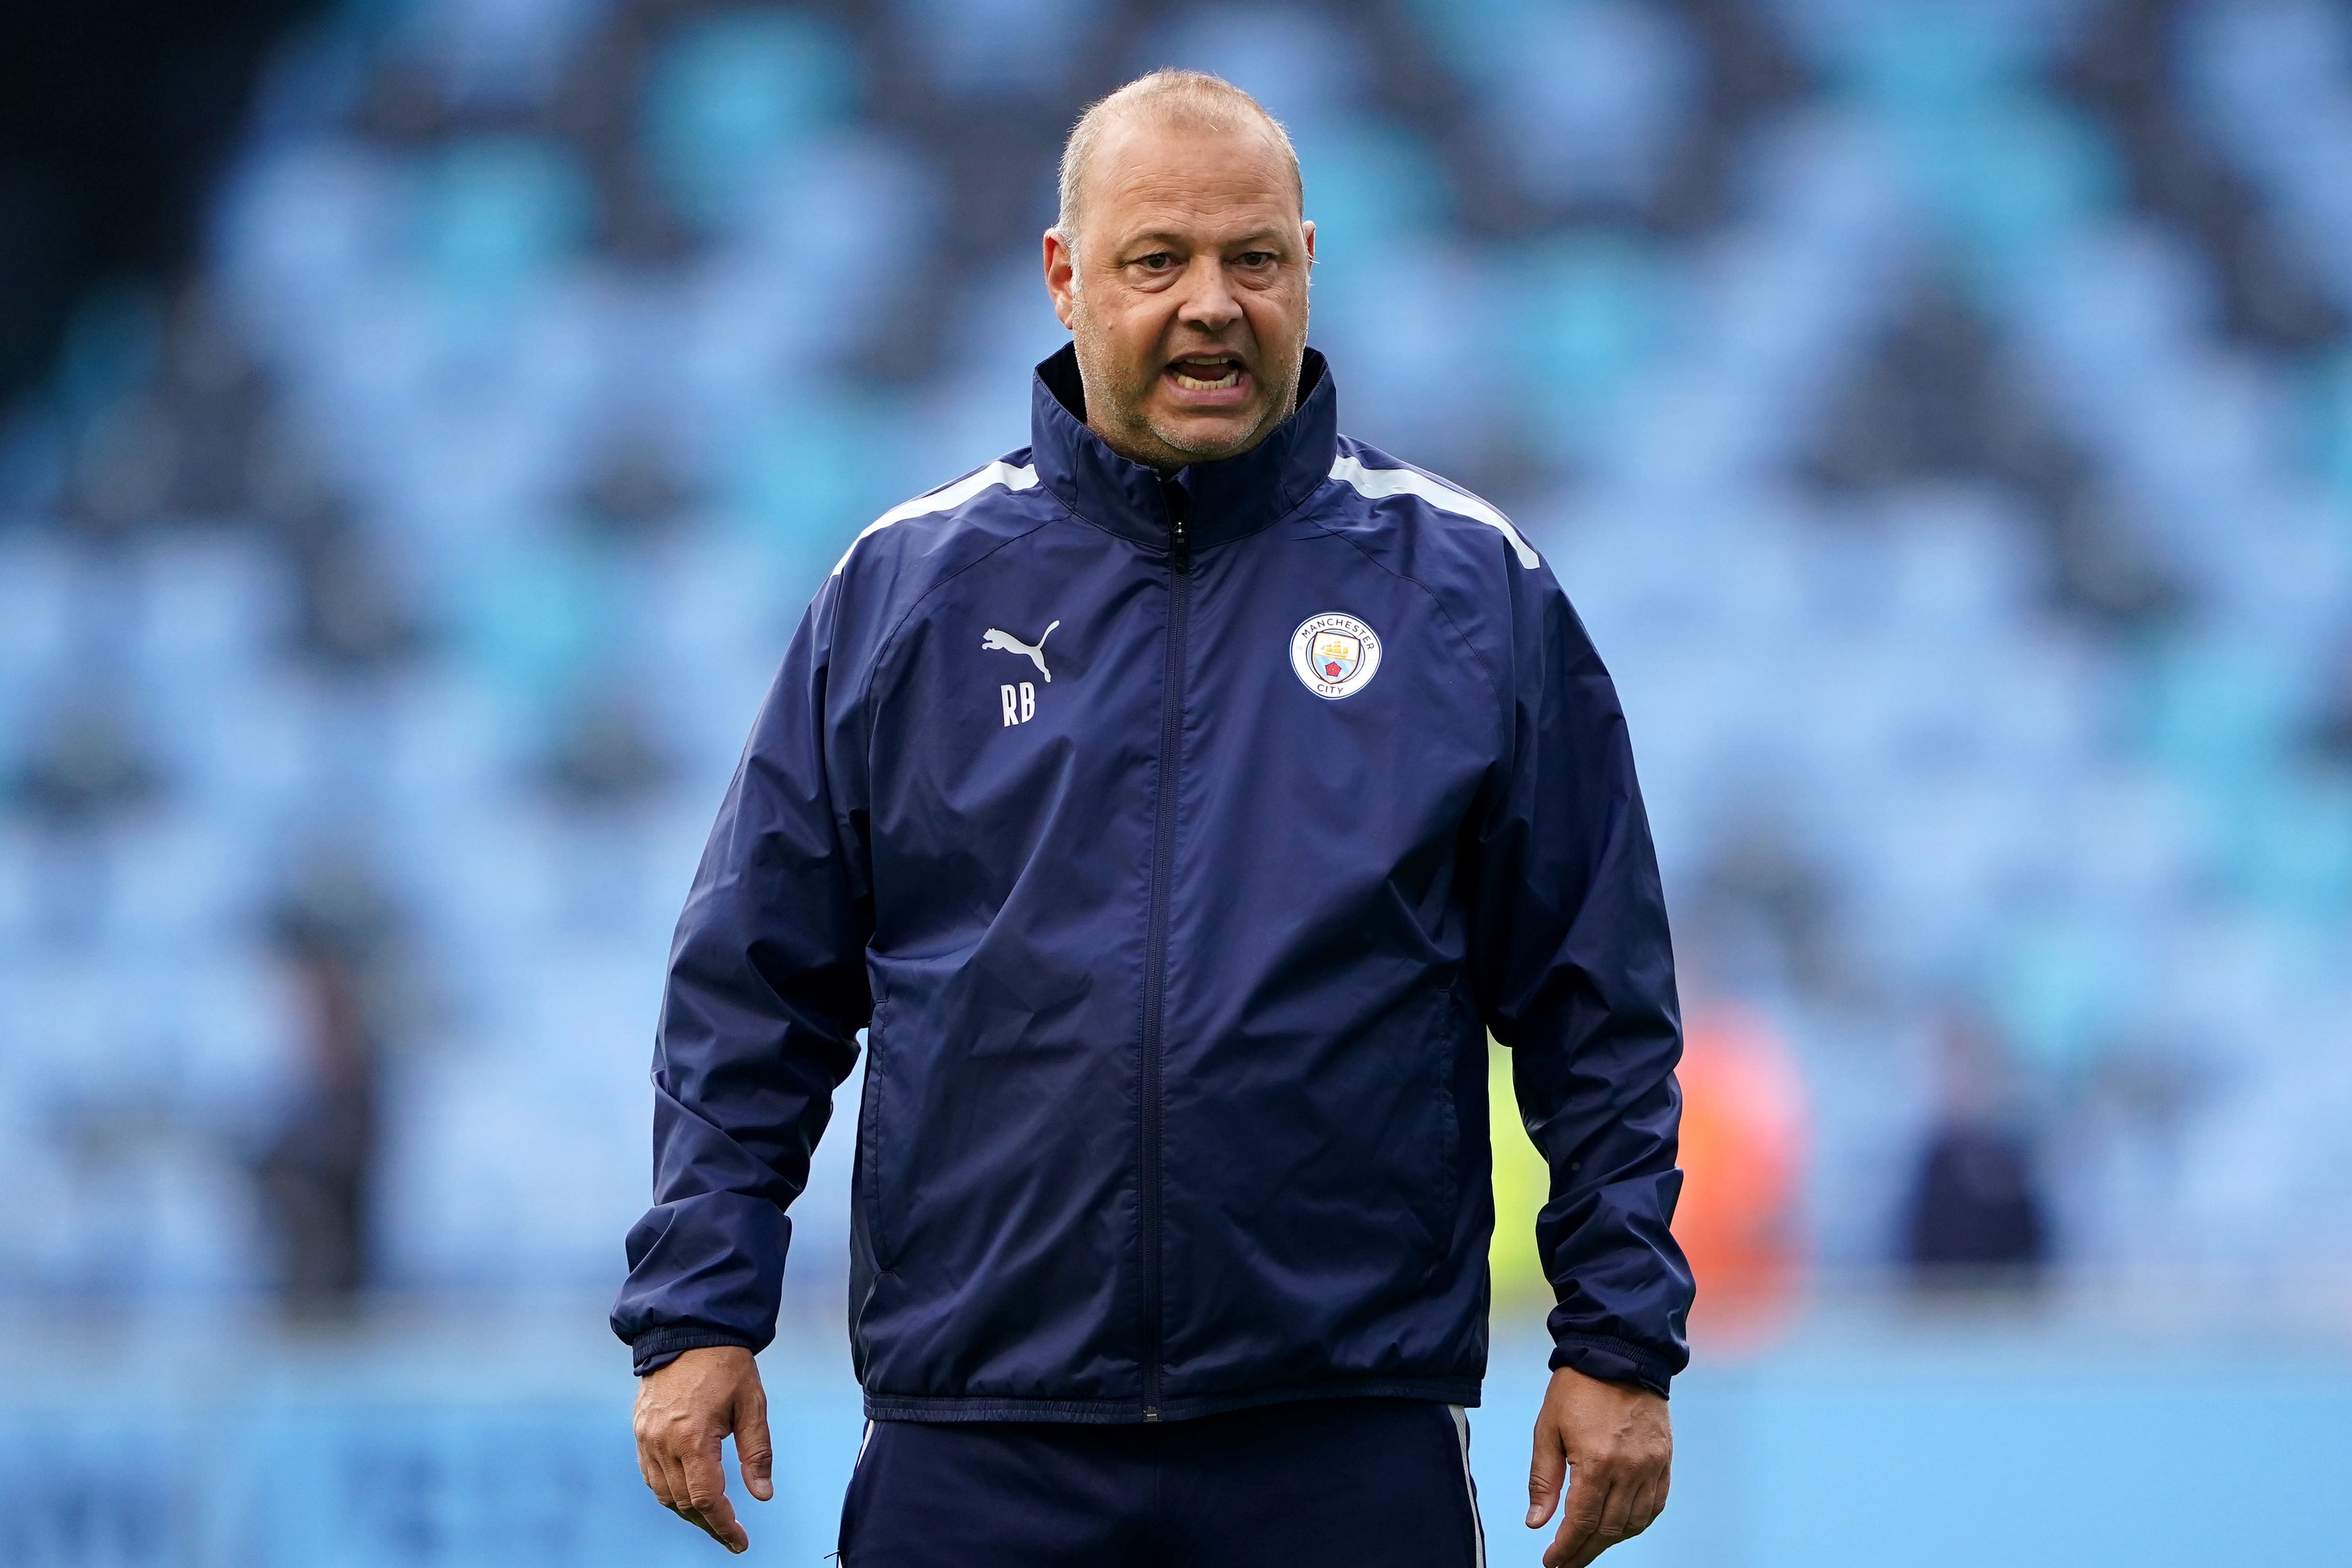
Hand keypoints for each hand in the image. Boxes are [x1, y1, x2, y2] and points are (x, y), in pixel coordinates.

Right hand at [633, 1346, 773, 1552]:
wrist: (688, 1329)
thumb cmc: (726, 1364)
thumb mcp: (752, 1405)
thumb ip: (757, 1453)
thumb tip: (763, 1495)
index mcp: (692, 1437)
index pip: (705, 1499)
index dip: (723, 1525)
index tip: (740, 1541)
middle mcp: (663, 1442)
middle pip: (683, 1502)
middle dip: (709, 1523)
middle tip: (732, 1535)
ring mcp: (646, 1437)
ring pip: (663, 1493)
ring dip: (688, 1511)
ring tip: (714, 1519)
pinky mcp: (639, 1429)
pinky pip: (650, 1474)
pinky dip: (669, 1491)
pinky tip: (688, 1493)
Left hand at [1525, 1365, 1671, 1566]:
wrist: (1619, 1354)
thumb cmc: (1577, 1388)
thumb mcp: (1548, 1429)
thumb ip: (1543, 1480)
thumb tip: (1536, 1523)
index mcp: (1597, 1462)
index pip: (1582, 1522)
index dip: (1566, 1548)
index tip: (1553, 1563)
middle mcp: (1629, 1469)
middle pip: (1609, 1529)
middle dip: (1585, 1551)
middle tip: (1566, 1562)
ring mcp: (1651, 1466)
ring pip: (1634, 1522)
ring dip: (1611, 1541)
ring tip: (1589, 1547)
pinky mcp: (1664, 1459)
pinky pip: (1655, 1505)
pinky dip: (1638, 1522)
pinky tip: (1621, 1527)